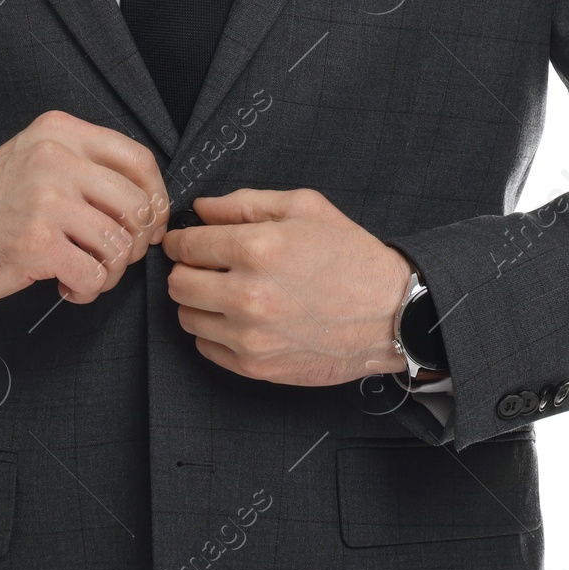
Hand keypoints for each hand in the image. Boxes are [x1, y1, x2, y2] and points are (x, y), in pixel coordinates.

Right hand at [0, 110, 169, 304]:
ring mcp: (47, 199)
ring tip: (86, 274)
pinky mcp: (38, 243)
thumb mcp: (36, 156)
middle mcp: (55, 157)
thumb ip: (86, 164)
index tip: (151, 223)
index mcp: (60, 131)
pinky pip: (94, 275)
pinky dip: (88, 290)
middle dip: (136, 243)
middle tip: (114, 257)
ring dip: (110, 272)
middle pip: (138, 205)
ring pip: (120, 245)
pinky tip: (67, 285)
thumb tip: (148, 198)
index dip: (156, 198)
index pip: (138, 159)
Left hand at [162, 188, 411, 385]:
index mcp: (256, 248)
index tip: (187, 241)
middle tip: (206, 266)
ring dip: (199, 303)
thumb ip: (244, 202)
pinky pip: (206, 349)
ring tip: (226, 292)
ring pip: (187, 318)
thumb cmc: (350, 255)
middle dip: (187, 270)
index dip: (182, 240)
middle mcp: (247, 295)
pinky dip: (214, 333)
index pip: (186, 245)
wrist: (390, 313)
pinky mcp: (257, 367)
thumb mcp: (303, 206)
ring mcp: (251, 337)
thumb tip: (201, 209)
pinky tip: (240, 318)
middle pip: (178, 284)